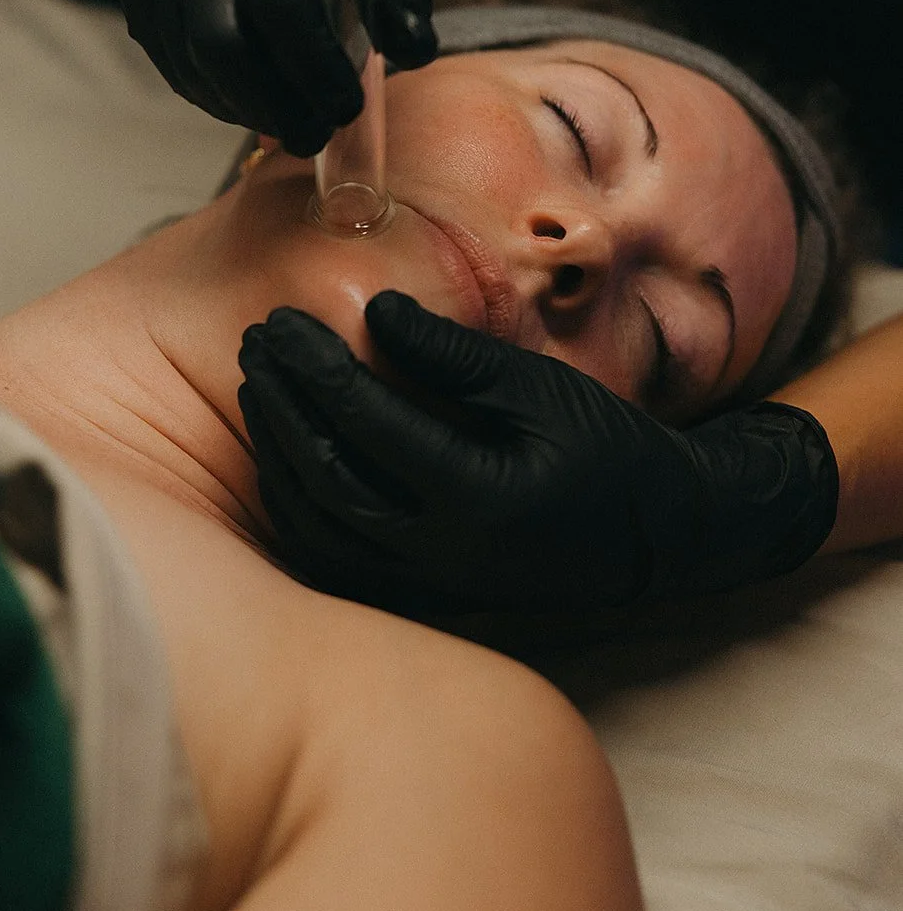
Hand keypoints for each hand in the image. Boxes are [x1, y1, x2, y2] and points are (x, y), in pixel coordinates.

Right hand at [118, 0, 435, 156]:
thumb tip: (414, 52)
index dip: (312, 68)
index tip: (345, 106)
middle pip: (217, 39)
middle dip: (269, 104)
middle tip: (310, 134)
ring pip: (186, 57)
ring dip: (239, 105)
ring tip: (283, 120)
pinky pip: (166, 55)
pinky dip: (209, 90)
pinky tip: (245, 97)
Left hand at [238, 291, 838, 614]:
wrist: (653, 537)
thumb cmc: (603, 449)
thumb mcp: (541, 390)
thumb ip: (456, 357)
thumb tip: (377, 313)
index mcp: (479, 495)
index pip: (367, 424)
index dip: (317, 369)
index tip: (282, 323)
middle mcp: (443, 551)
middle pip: (327, 474)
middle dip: (282, 404)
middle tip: (256, 344)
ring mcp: (427, 583)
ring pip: (318, 526)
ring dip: (277, 453)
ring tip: (259, 388)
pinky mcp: (419, 597)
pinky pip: (332, 559)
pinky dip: (295, 507)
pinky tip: (281, 455)